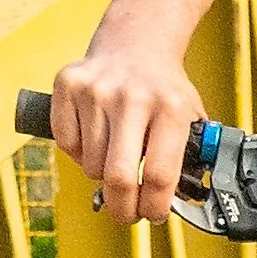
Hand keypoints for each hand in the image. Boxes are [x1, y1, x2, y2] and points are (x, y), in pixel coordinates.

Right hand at [44, 0, 212, 231]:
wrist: (136, 43)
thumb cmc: (163, 89)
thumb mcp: (190, 117)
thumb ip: (188, 158)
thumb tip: (179, 204)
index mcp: (170, 107)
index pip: (159, 176)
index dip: (154, 207)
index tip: (151, 214)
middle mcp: (132, 97)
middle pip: (119, 177)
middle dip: (122, 208)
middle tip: (126, 213)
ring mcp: (96, 90)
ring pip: (90, 165)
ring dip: (101, 174)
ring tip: (115, 156)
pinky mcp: (68, 85)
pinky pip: (65, 144)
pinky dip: (78, 152)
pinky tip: (94, 138)